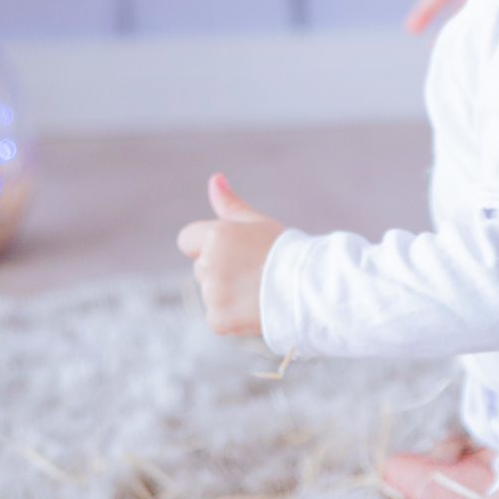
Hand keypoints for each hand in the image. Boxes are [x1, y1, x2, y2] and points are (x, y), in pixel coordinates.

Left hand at [176, 174, 284, 335]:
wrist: (311, 289)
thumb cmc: (287, 251)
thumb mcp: (258, 223)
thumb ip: (230, 205)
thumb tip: (215, 179)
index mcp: (216, 236)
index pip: (187, 239)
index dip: (205, 246)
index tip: (230, 252)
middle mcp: (209, 264)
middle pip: (201, 269)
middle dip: (221, 272)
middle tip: (255, 273)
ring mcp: (212, 295)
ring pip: (211, 295)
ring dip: (228, 296)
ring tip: (259, 292)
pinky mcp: (218, 320)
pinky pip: (217, 319)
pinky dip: (233, 318)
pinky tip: (255, 309)